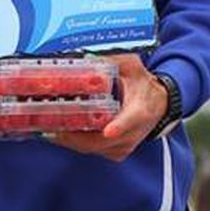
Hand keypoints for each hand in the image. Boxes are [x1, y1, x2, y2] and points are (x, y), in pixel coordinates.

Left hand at [50, 54, 166, 162]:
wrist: (158, 105)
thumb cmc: (143, 85)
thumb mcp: (131, 67)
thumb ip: (111, 61)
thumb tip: (87, 58)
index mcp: (140, 110)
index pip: (130, 120)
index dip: (119, 127)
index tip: (109, 131)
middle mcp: (133, 132)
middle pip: (103, 141)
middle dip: (76, 136)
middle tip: (54, 126)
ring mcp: (125, 145)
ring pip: (94, 148)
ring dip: (71, 141)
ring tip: (50, 128)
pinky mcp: (117, 152)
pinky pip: (93, 151)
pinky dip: (76, 144)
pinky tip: (61, 133)